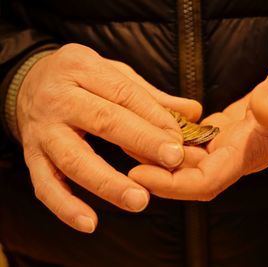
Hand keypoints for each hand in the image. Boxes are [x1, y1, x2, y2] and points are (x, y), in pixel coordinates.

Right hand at [17, 43, 200, 231]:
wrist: (28, 83)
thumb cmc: (81, 80)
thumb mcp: (113, 74)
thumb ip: (152, 96)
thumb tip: (193, 111)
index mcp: (82, 68)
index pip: (124, 94)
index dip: (154, 117)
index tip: (179, 139)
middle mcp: (58, 98)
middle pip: (102, 121)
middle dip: (141, 141)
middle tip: (172, 161)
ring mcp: (42, 130)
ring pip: (74, 159)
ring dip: (107, 182)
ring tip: (139, 200)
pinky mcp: (31, 156)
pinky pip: (45, 185)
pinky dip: (65, 206)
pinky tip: (89, 223)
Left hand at [128, 53, 267, 200]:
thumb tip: (260, 113)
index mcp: (251, 151)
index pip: (206, 181)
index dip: (172, 184)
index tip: (140, 172)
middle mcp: (235, 154)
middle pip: (189, 178)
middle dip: (155, 174)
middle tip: (120, 156)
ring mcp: (228, 146)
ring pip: (187, 163)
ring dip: (158, 157)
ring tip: (126, 141)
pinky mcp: (223, 134)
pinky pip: (192, 145)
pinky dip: (171, 140)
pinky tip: (152, 127)